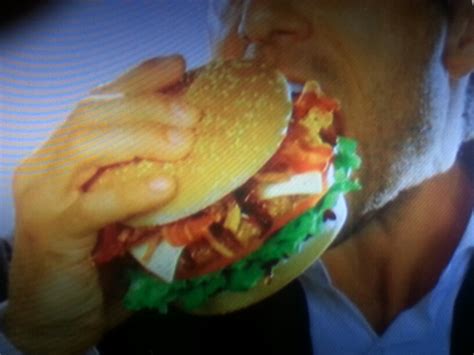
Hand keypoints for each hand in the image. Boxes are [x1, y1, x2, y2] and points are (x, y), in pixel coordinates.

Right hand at [5, 55, 199, 353]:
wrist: (57, 310)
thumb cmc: (94, 256)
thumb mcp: (119, 204)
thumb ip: (139, 174)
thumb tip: (194, 147)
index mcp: (62, 152)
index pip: (98, 102)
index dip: (138, 80)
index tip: (179, 66)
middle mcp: (45, 164)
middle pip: (91, 115)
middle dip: (145, 106)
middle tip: (191, 112)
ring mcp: (42, 195)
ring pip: (85, 147)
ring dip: (140, 137)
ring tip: (184, 141)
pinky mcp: (50, 231)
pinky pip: (91, 204)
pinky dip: (130, 192)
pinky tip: (165, 187)